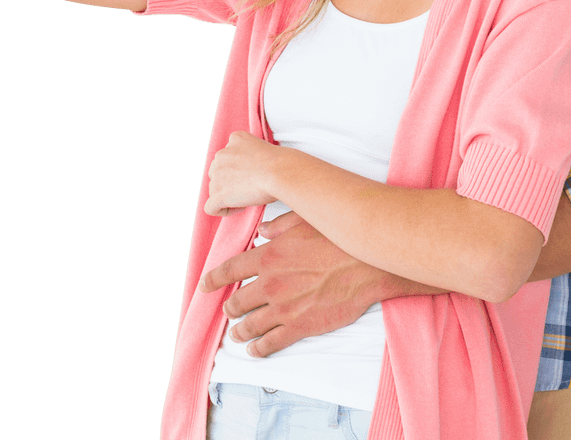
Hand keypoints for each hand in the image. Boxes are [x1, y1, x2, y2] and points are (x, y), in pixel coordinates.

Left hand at [199, 212, 387, 356]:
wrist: (366, 267)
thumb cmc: (338, 239)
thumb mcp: (305, 221)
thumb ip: (279, 226)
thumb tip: (263, 230)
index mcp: (269, 256)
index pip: (230, 270)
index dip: (213, 279)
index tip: (204, 286)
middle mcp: (270, 284)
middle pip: (236, 302)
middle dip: (229, 308)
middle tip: (229, 310)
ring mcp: (283, 308)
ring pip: (249, 326)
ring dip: (239, 332)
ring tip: (237, 335)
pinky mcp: (299, 327)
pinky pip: (270, 343)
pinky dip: (258, 349)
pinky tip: (255, 350)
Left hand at [204, 131, 278, 215]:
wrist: (279, 172)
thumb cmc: (278, 164)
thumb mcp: (262, 147)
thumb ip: (249, 155)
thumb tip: (250, 170)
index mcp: (235, 140)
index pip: (228, 156)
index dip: (237, 169)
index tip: (248, 175)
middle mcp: (222, 154)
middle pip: (218, 172)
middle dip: (230, 182)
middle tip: (248, 187)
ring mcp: (218, 174)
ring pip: (214, 189)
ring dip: (228, 195)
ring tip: (247, 198)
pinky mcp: (218, 193)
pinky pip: (211, 207)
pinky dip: (223, 210)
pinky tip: (239, 207)